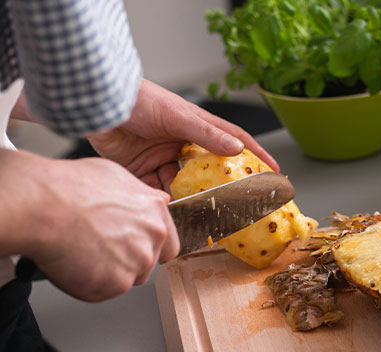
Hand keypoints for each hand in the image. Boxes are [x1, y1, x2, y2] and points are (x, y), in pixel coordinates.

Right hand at [0, 149, 178, 300]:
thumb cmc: (68, 187)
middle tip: (99, 250)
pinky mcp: (117, 283)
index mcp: (155, 211)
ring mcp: (137, 262)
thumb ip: (140, 196)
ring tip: (82, 253)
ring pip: (126, 279)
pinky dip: (87, 285)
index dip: (150, 249)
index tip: (135, 250)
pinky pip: (103, 292)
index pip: (169, 244)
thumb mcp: (115, 176)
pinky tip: (73, 264)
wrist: (42, 206)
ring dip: (107, 274)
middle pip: (147, 264)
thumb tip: (152, 200)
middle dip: (126, 262)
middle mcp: (153, 237)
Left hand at [86, 79, 279, 192]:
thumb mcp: (178, 116)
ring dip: (189, 198)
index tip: (273, 170)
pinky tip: (169, 210)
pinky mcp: (141, 171)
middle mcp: (182, 144)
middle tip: (234, 204)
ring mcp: (162, 158)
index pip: (232, 142)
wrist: (98, 106)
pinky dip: (163, 202)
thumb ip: (206, 134)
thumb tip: (236, 149)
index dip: (254, 155)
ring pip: (183, 185)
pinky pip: (157, 191)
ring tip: (199, 212)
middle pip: (208, 170)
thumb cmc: (139, 100)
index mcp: (195, 127)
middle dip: (220, 188)